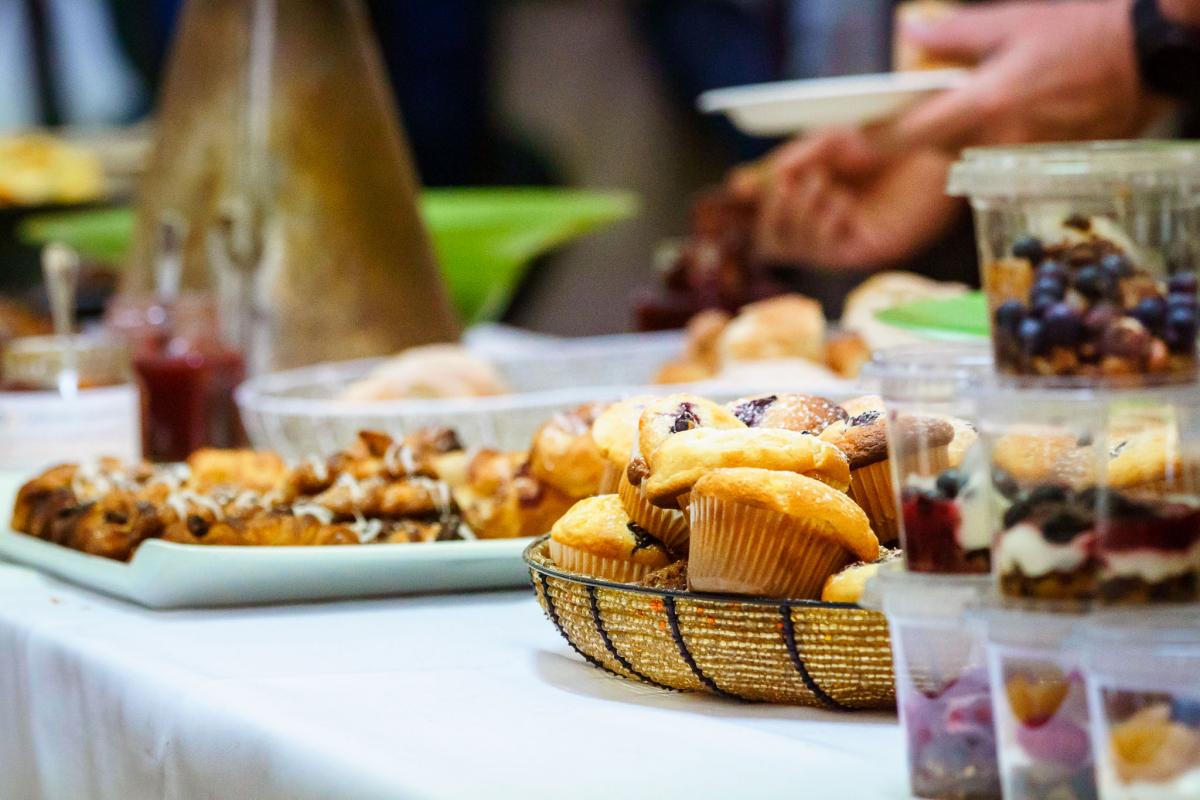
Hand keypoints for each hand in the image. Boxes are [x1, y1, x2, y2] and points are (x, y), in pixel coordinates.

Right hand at [737, 130, 961, 268]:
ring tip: (824, 186)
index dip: (752, 199)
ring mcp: (842, 239)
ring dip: (798, 215)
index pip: (765, 209)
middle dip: (771, 212)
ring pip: (790, 249)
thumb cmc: (893, 136)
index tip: (747, 182)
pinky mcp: (866, 249)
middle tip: (790, 184)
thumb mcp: (833, 140)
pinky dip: (822, 226)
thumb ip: (792, 160)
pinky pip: (824, 254)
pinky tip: (841, 204)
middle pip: (769, 239)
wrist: (941, 145)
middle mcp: (821, 222)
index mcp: (810, 193)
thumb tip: (742, 185)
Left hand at [891, 0, 1165, 150]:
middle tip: (939, 101)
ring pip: (969, 160)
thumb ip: (955, 35)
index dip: (878, 139)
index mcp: (986, 104)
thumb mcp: (1014, 23)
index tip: (858, 137)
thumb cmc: (1082, 33)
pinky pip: (1001, 165)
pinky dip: (996, 145)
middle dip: (929, 129)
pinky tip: (1018, 117)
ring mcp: (1024, 161)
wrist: (1149, 57)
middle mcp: (1000, 141)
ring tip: (991, 102)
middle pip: (937, 150)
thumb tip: (911, 31)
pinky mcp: (1044, 170)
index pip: (911, 134)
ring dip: (964, 137)